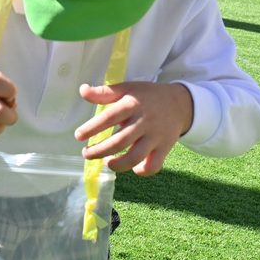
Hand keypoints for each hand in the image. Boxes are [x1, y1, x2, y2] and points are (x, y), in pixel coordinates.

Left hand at [75, 80, 192, 175]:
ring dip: (117, 164)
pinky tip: (132, 167)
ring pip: (135, 157)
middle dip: (99, 151)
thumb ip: (105, 92)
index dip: (92, 128)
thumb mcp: (127, 89)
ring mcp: (156, 137)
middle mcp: (144, 122)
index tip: (78, 136)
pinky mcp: (165, 148)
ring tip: (107, 162)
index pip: (110, 117)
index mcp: (133, 105)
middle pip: (119, 141)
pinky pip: (153, 165)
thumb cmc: (147, 97)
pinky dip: (142, 170)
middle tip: (86, 154)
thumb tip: (83, 90)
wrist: (180, 103)